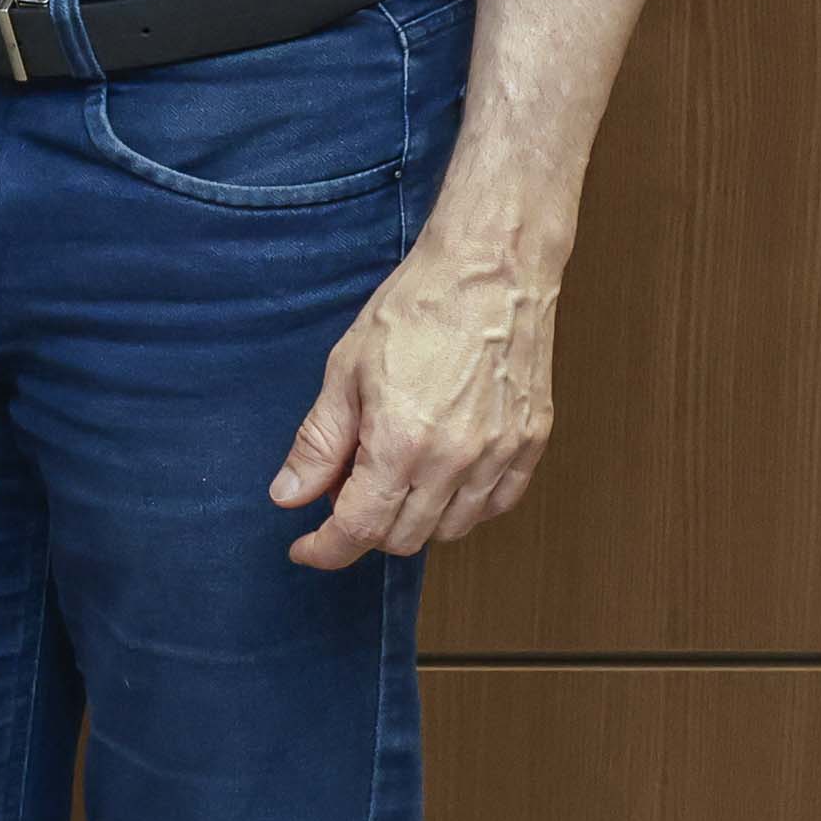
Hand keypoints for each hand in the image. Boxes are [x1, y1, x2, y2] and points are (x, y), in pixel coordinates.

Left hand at [269, 219, 555, 566]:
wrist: (491, 272)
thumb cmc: (415, 310)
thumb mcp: (345, 371)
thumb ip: (318, 443)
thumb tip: (288, 495)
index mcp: (402, 444)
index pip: (359, 529)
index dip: (325, 548)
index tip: (305, 547)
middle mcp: (457, 462)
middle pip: (403, 538)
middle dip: (364, 528)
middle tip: (344, 488)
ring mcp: (501, 457)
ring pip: (451, 530)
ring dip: (413, 520)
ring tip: (392, 474)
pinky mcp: (531, 445)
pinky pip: (495, 506)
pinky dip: (461, 506)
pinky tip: (440, 474)